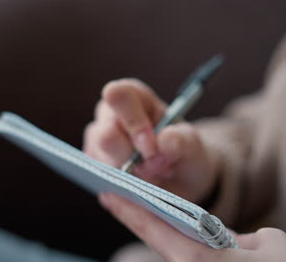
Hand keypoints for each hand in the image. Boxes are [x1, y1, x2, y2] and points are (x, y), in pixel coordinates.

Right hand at [83, 78, 217, 201]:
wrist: (180, 174)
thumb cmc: (182, 149)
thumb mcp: (191, 143)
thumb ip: (181, 141)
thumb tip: (163, 142)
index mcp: (132, 98)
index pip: (118, 96)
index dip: (133, 122)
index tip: (152, 147)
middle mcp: (108, 117)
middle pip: (105, 137)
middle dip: (132, 160)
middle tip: (157, 168)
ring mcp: (96, 143)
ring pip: (102, 164)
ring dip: (131, 178)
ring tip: (152, 175)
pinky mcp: (94, 169)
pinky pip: (103, 185)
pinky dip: (124, 190)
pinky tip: (139, 185)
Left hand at [99, 193, 285, 261]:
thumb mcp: (273, 246)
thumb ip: (246, 238)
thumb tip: (236, 242)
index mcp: (200, 260)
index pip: (156, 229)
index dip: (130, 210)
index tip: (109, 195)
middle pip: (157, 241)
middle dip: (134, 217)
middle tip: (112, 197)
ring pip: (171, 252)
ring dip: (154, 230)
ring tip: (135, 208)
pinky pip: (187, 259)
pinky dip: (175, 242)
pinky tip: (175, 231)